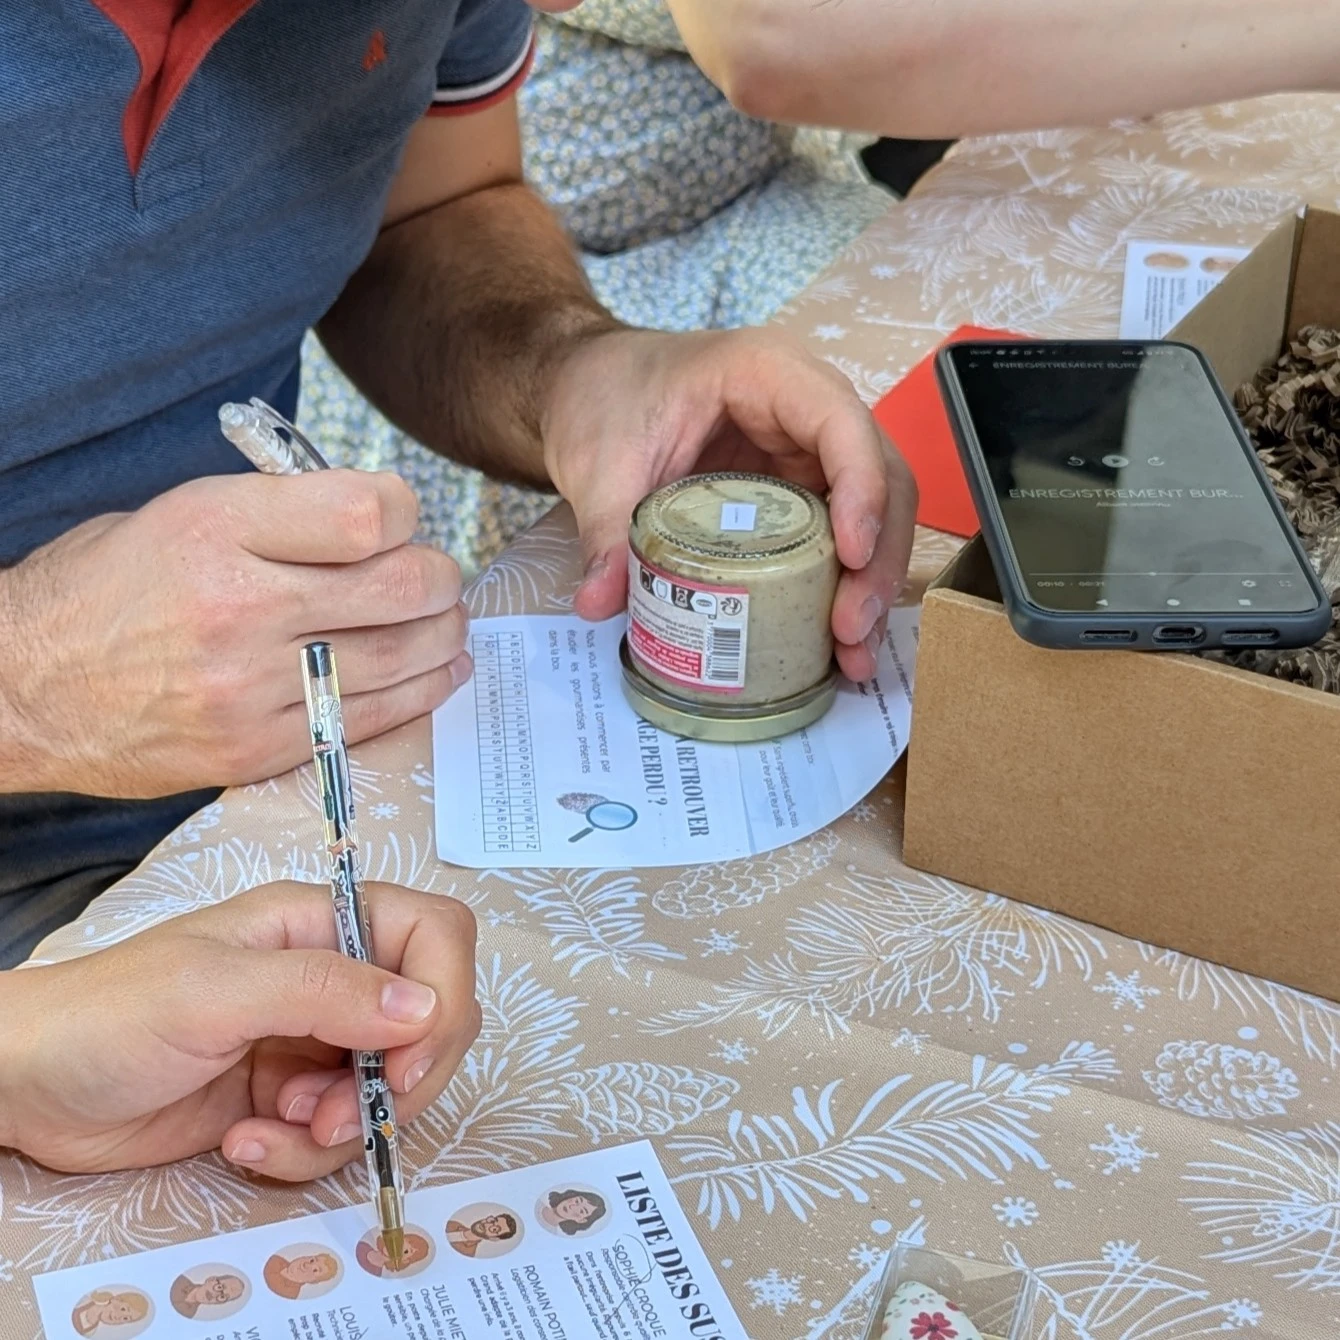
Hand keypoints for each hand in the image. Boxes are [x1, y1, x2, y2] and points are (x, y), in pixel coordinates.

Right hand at [0, 470, 470, 796]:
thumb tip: (375, 522)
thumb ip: (278, 516)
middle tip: (437, 576)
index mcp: (218, 528)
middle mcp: (241, 606)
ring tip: (444, 623)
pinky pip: (367, 720)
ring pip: (398, 658)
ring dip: (442, 636)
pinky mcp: (255, 749)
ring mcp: (250, 687)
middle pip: (401, 586)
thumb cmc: (103, 589)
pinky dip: (419, 693)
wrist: (21, 688)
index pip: (367, 514)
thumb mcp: (179, 515)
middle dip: (439, 577)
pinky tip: (438, 673)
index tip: (402, 518)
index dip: (406, 512)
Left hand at [0, 882, 479, 1178]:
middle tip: (335, 1119)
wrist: (28, 1087)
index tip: (408, 1063)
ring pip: (389, 1087)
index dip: (444, 995)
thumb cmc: (110, 1015)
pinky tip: (244, 1141)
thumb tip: (426, 1008)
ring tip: (269, 1127)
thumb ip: (324, 991)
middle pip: (430, 1020)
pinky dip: (300, 1151)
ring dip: (340, 1125)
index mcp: (321, 922)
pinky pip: (338, 1133)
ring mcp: (313, 1039)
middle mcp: (331, 975)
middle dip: (395, 1081)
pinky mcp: (290, 1098)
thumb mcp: (215, 992)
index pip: (433, 934)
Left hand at [542, 328, 916, 680]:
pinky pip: (841, 535)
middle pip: (880, 474)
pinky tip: (838, 645)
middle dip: (877, 557)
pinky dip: (845, 586)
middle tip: (851, 628)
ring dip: (871, 582)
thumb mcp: (600, 462)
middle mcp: (807, 407)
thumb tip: (598, 603)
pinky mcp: (800, 491)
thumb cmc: (607, 397)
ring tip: (852, 652)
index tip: (852, 557)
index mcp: (768, 372)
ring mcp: (810, 450)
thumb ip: (605, 529)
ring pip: (875, 511)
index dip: (862, 488)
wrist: (591, 389)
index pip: (841, 423)